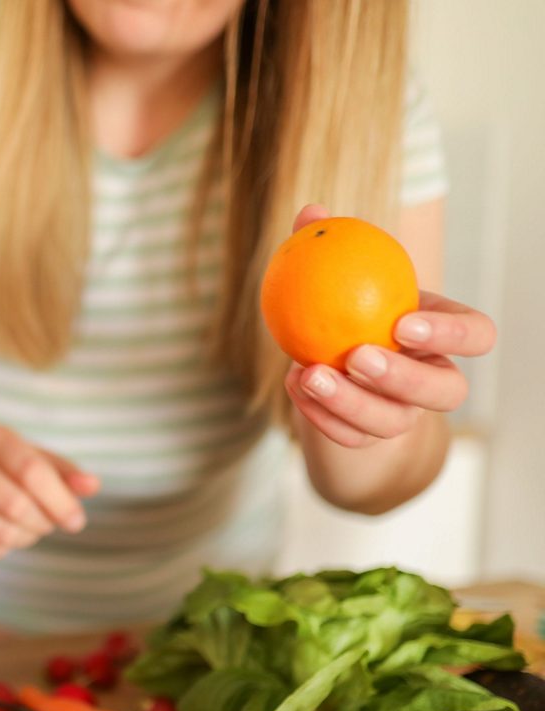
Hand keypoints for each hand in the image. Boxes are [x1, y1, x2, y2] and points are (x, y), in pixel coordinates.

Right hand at [0, 425, 99, 562]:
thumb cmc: (1, 463)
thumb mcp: (32, 456)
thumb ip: (64, 471)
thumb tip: (93, 485)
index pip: (31, 472)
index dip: (60, 502)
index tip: (77, 521)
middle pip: (16, 507)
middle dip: (43, 523)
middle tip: (49, 524)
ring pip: (0, 533)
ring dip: (25, 539)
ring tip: (27, 528)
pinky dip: (1, 550)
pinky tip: (2, 535)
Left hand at [284, 204, 494, 447]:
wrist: (325, 364)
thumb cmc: (342, 306)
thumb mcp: (337, 277)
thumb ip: (328, 245)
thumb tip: (311, 213)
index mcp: (440, 334)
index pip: (477, 335)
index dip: (453, 335)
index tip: (403, 323)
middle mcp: (432, 378)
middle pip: (446, 391)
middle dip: (404, 377)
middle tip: (358, 357)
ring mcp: (403, 414)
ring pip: (393, 422)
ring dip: (350, 402)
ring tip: (310, 374)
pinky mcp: (367, 438)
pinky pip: (349, 436)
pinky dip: (319, 414)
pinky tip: (293, 383)